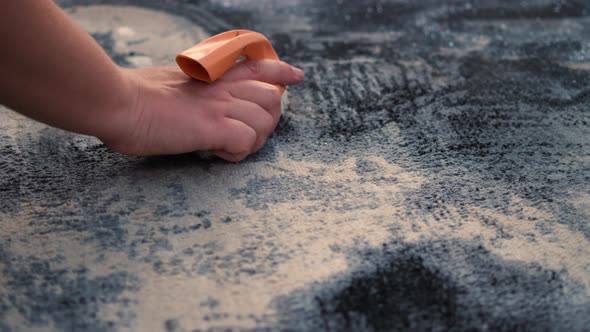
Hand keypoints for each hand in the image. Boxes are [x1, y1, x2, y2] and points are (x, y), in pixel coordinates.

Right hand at [101, 60, 303, 161]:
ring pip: (265, 121)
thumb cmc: (136, 97)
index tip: (294, 76)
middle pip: (272, 97)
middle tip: (242, 133)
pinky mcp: (213, 127)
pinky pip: (247, 142)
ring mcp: (220, 106)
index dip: (281, 71)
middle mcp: (223, 88)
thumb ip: (200, 90)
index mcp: (215, 75)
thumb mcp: (176, 83)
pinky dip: (236, 154)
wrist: (119, 103)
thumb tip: (204, 106)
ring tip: (226, 145)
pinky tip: (215, 151)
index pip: (260, 64)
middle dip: (267, 121)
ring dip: (252, 140)